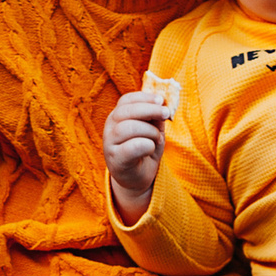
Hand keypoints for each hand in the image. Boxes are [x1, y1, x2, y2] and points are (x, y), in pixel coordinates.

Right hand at [103, 91, 170, 221]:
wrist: (137, 178)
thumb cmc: (145, 150)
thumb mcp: (153, 130)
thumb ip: (156, 116)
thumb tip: (164, 102)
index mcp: (118, 117)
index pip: (126, 100)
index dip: (144, 97)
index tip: (160, 99)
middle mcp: (110, 128)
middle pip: (126, 111)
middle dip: (150, 110)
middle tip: (166, 114)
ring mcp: (110, 144)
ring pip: (129, 127)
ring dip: (150, 131)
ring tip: (158, 139)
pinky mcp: (115, 160)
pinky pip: (132, 147)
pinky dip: (147, 145)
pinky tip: (151, 149)